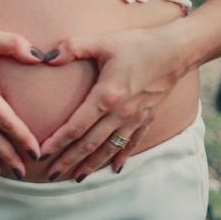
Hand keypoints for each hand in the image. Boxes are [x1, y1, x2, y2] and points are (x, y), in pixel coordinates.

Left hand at [39, 26, 187, 181]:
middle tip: (51, 175)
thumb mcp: (103, 42)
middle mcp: (120, 113)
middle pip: (89, 144)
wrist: (179, 49)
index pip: (76, 126)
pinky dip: (121, 156)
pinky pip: (132, 143)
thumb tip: (45, 57)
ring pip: (109, 148)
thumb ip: (72, 47)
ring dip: (91, 165)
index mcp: (106, 96)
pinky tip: (113, 169)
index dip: (57, 142)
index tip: (41, 154)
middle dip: (69, 161)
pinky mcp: (147, 118)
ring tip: (76, 177)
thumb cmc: (139, 44)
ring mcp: (135, 118)